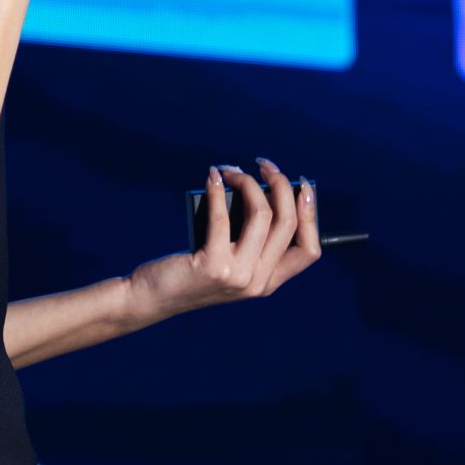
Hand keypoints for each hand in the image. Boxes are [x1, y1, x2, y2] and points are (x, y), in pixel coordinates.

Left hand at [128, 158, 323, 321]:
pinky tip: (213, 177)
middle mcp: (259, 282)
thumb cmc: (190, 271)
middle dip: (281, 185)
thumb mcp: (229, 260)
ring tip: (232, 171)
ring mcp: (238, 276)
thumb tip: (259, 189)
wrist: (154, 297)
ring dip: (249, 183)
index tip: (303, 187)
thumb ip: (249, 239)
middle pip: (288, 224)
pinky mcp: (213, 265)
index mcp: (268, 282)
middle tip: (265, 166)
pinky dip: (217, 190)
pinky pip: (223, 217)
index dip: (311, 214)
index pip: (309, 250)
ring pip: (263, 215)